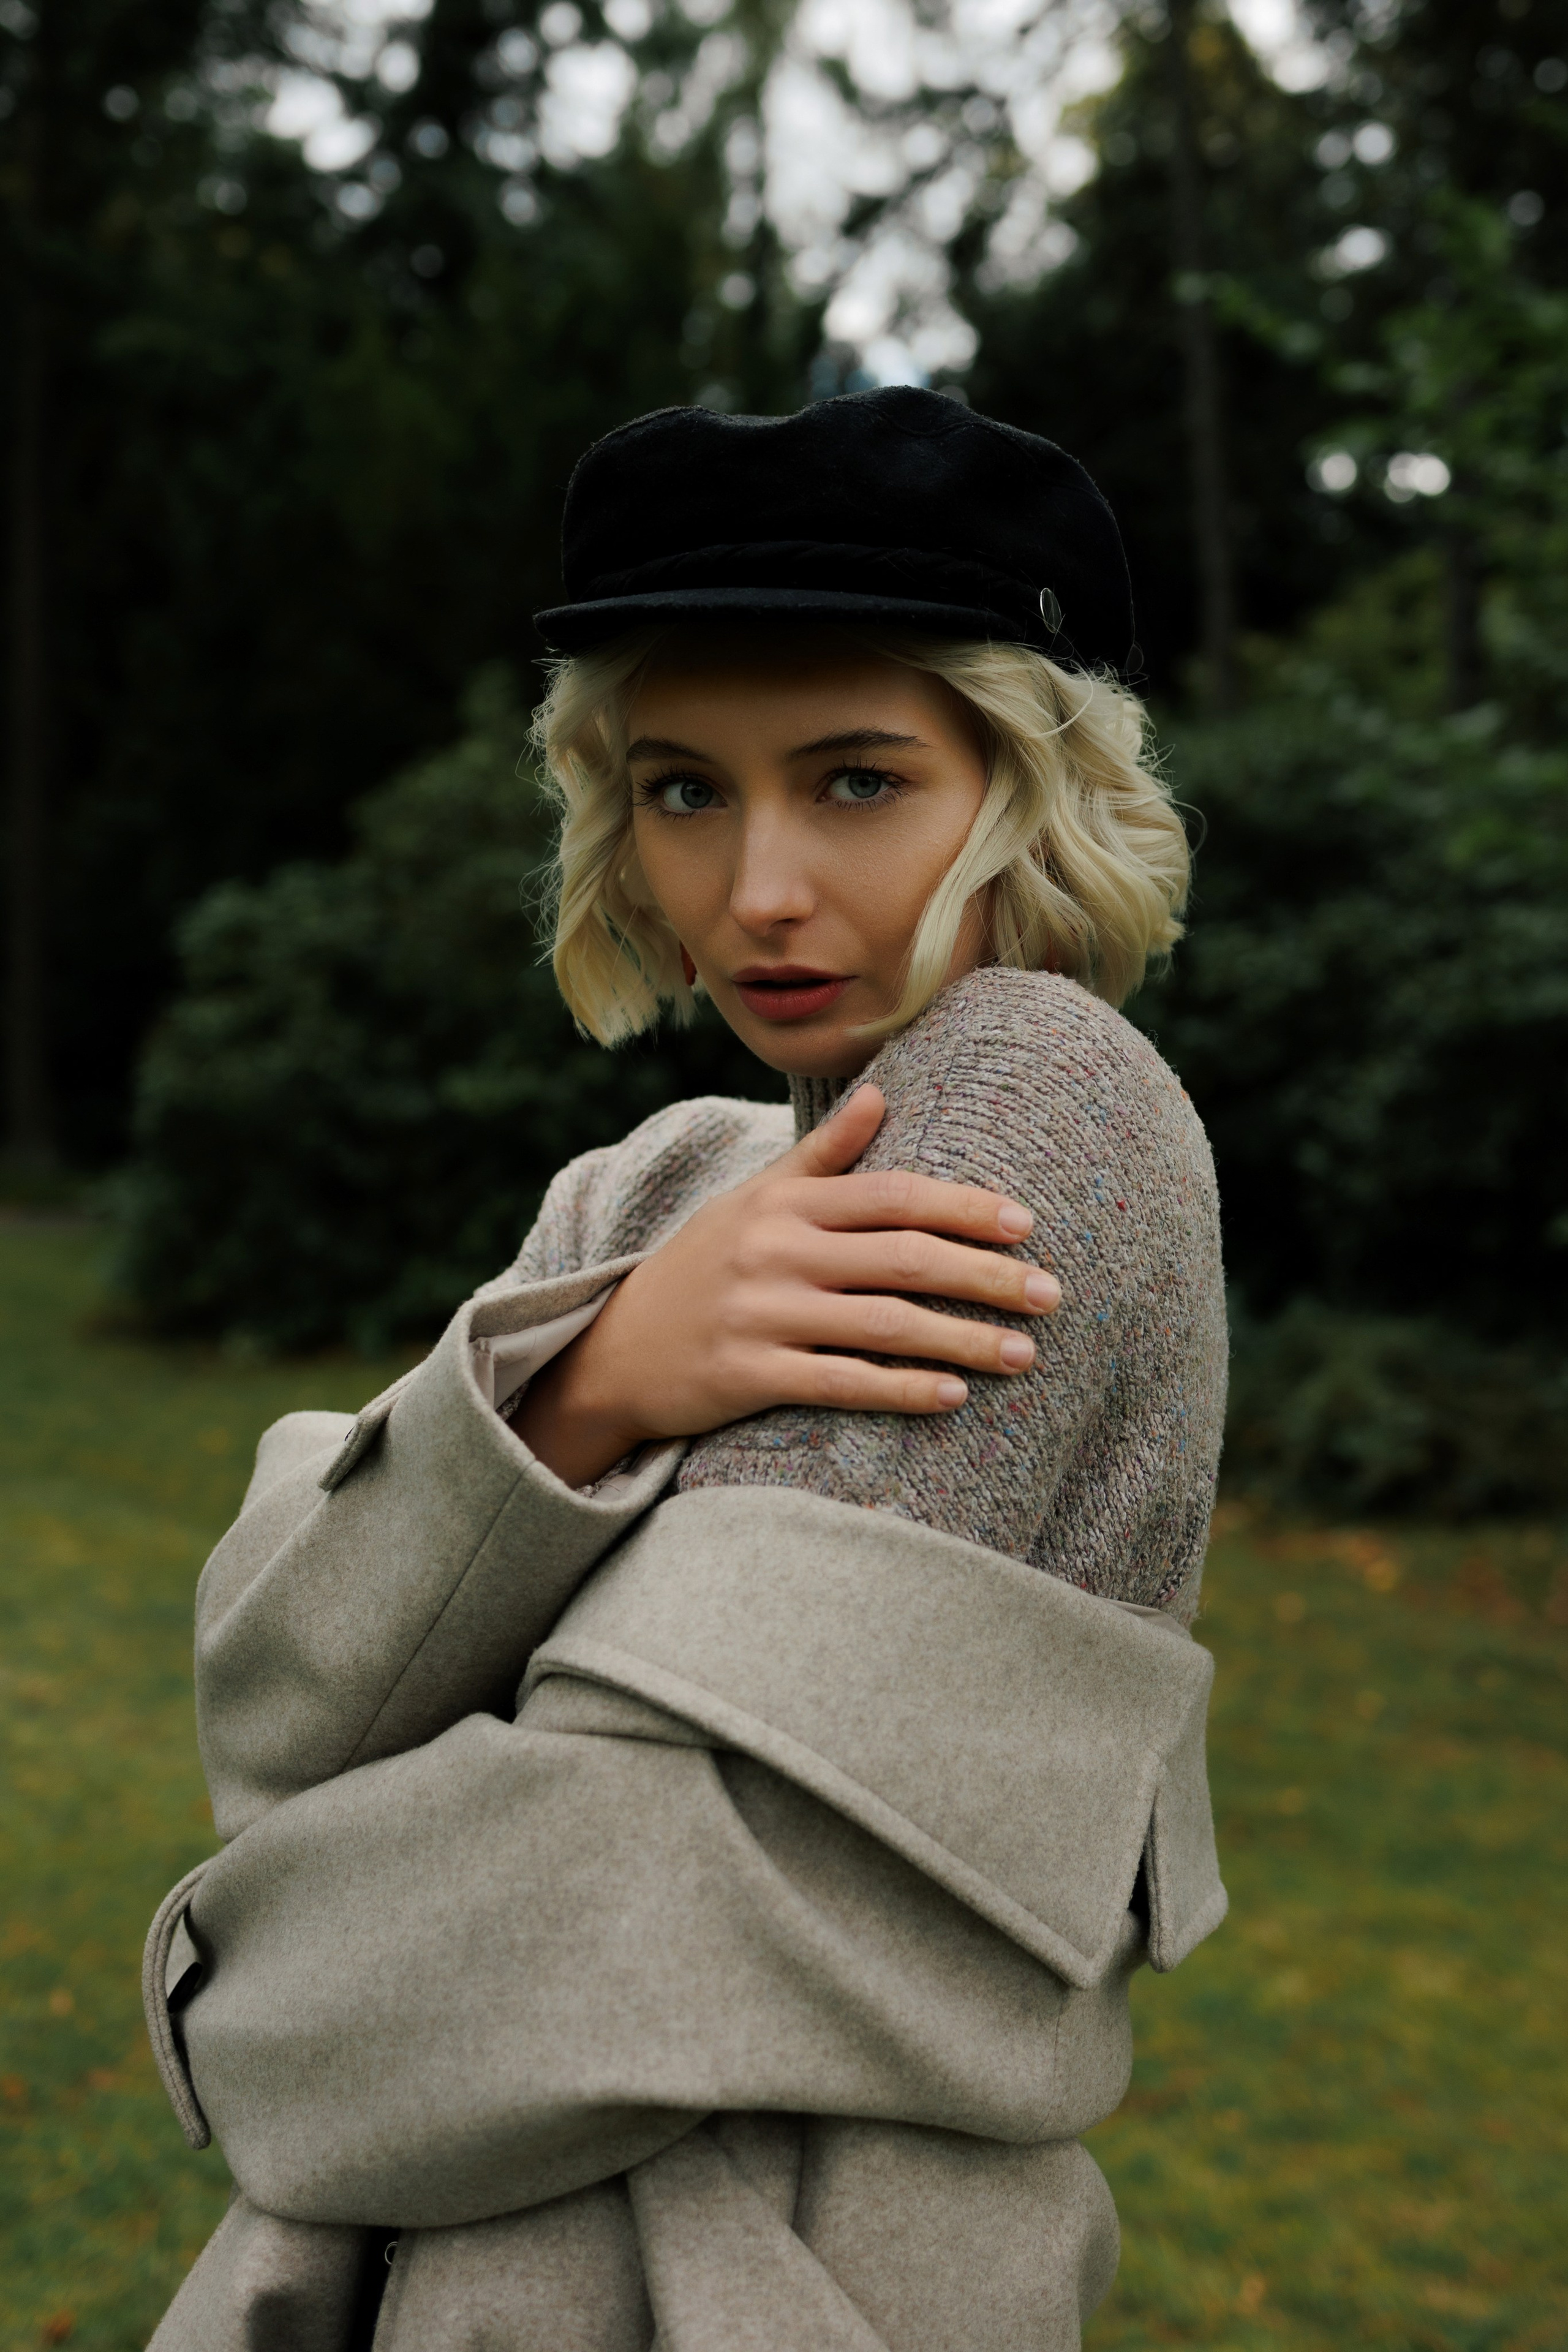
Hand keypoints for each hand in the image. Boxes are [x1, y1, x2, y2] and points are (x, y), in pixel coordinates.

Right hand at [512, 1084, 1060, 1487]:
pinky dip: (903, 1389)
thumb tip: (881, 1092)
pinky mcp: (749, 1375)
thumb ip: (822, 1154)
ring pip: (883, 1324)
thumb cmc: (704, 1266)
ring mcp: (761, 1314)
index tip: (1026, 1224)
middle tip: (1051, 1294)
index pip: (892, 1195)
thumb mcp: (754, 1198)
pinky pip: (841, 1381)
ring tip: (1025, 1353)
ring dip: (962, 1339)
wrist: (616, 1348)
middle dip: (985, 1275)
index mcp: (785, 1202)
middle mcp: (775, 1252)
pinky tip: (955, 1395)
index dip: (964, 1207)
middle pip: (902, 1257)